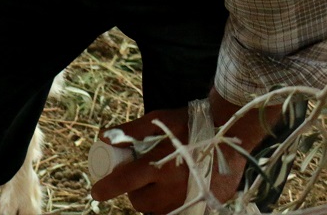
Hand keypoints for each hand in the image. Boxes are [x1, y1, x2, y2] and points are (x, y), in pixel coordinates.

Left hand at [91, 89, 280, 212]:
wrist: (229, 133)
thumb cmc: (189, 124)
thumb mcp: (157, 121)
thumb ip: (130, 131)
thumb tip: (103, 137)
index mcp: (158, 165)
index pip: (124, 182)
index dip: (107, 189)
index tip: (96, 192)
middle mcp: (172, 187)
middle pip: (141, 203)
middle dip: (134, 193)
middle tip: (138, 180)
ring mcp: (189, 199)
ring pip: (159, 211)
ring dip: (152, 202)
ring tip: (157, 185)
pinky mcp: (205, 206)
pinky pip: (180, 213)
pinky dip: (172, 206)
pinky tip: (174, 193)